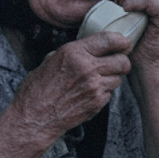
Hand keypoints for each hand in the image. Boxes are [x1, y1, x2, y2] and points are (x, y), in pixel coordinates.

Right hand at [13, 34, 131, 145]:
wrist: (34, 117)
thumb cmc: (38, 88)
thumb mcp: (51, 60)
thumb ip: (73, 52)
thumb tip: (91, 46)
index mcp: (74, 52)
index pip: (110, 40)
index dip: (121, 41)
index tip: (124, 43)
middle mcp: (87, 68)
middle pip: (122, 61)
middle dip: (122, 61)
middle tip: (116, 63)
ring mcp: (94, 86)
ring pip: (118, 78)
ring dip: (111, 78)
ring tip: (96, 80)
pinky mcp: (97, 102)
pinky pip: (109, 93)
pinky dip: (103, 93)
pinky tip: (88, 93)